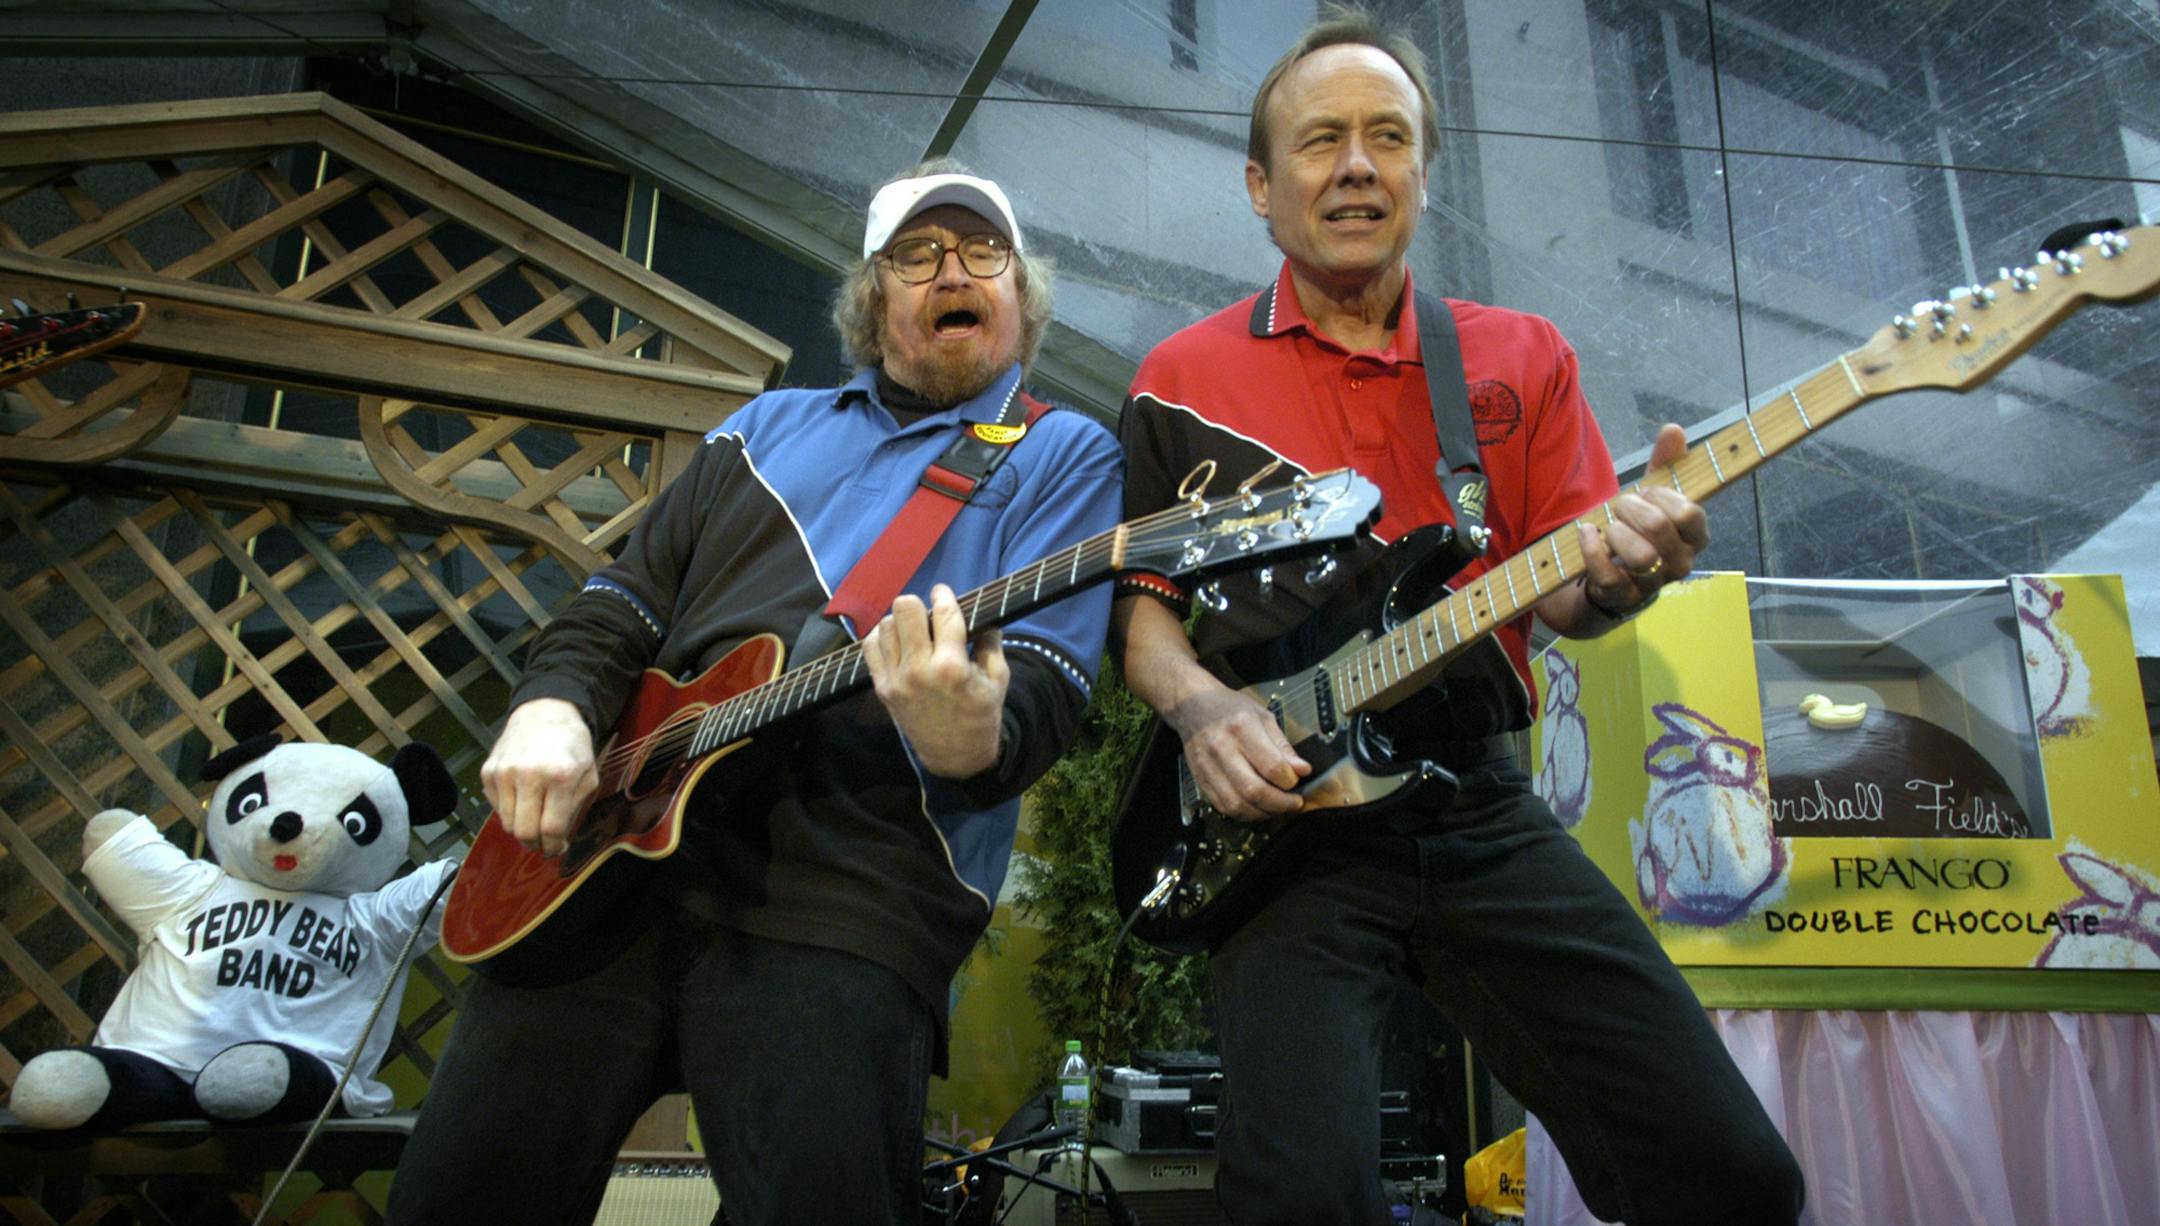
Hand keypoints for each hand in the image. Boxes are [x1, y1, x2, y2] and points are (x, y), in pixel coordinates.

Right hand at [480, 698, 597, 856]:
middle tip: (543, 843)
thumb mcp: (588, 775)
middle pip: (524, 831)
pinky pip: (495, 807)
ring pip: (507, 823)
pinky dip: (509, 811)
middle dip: (534, 844)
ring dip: (521, 829)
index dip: (553, 846)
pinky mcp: (488, 771)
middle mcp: (529, 774)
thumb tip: (557, 839)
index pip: (551, 829)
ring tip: (534, 821)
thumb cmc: (571, 745)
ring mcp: (504, 772)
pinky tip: (522, 799)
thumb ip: (575, 808)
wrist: (544, 713)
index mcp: (560, 776)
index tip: (557, 849)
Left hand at [864, 584, 1008, 779]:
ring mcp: (897, 680)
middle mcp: (920, 670)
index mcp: (953, 666)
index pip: (944, 614)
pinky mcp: (883, 689)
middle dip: (919, 605)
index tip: (943, 592)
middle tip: (928, 614)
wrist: (955, 757)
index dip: (944, 596)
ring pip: (886, 625)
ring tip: (913, 631)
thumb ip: (991, 643)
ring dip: (901, 622)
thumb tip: (985, 615)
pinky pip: (870, 647)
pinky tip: (897, 642)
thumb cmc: (981, 715)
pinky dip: (882, 638)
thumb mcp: (998, 680)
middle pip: (906, 609)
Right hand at [1165, 682, 1310, 821]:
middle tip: (1294, 803)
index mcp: (1242, 728)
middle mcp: (1222, 749)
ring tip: (1277, 807)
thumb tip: (1302, 770)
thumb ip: (1283, 746)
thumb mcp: (1263, 717)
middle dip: (1281, 803)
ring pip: (1238, 805)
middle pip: (1254, 790)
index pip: (1272, 766)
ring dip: (1263, 813)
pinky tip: (1257, 807)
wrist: (1193, 706)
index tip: (1298, 780)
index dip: (1290, 780)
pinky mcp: (1201, 780)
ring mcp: (1208, 767)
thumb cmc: (1230, 708)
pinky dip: (1244, 813)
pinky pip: (1224, 807)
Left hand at [1575, 422, 1707, 614]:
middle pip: (1660, 527)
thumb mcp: (1652, 497)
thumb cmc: (1637, 532)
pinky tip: (1585, 534)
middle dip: (1632, 508)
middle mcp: (1680, 563)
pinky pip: (1609, 575)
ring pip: (1641, 555)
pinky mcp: (1623, 598)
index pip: (1690, 513)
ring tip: (1608, 527)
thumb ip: (1665, 464)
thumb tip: (1673, 429)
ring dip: (1616, 532)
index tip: (1646, 493)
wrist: (1607, 579)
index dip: (1662, 496)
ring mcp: (1653, 584)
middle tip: (1620, 507)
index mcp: (1694, 537)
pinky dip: (1592, 549)